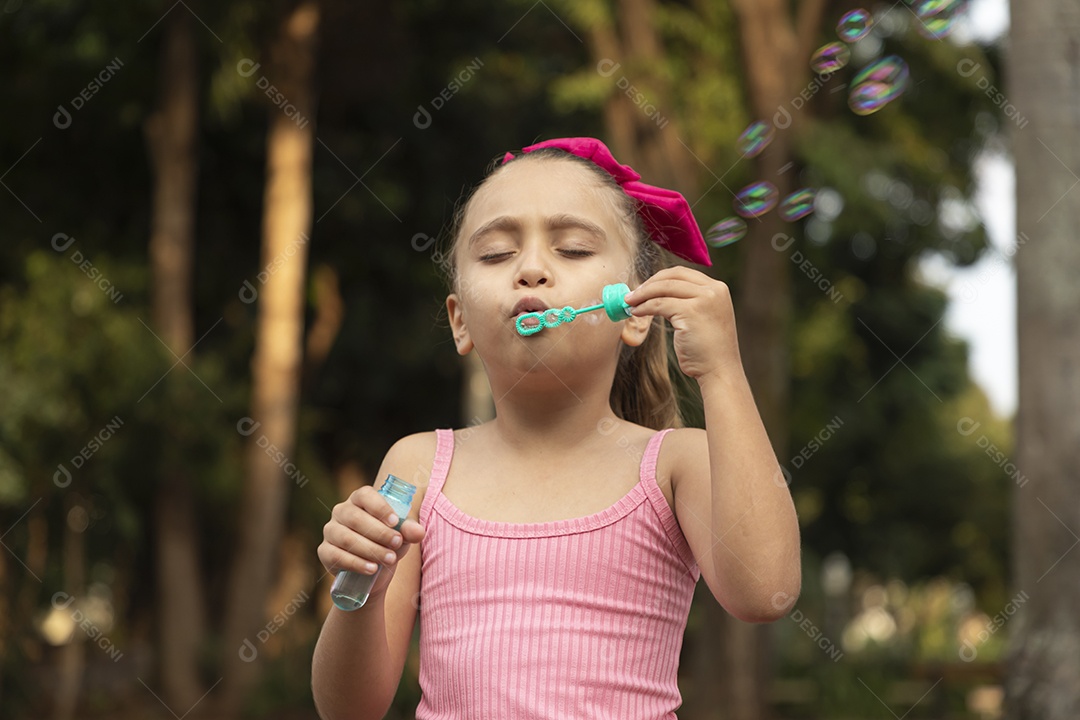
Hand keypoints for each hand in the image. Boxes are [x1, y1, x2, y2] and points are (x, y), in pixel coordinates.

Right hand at [318, 485, 425, 600]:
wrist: (374, 571)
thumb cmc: (388, 542)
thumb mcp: (402, 535)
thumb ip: (410, 531)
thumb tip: (418, 531)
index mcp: (360, 500)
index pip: (365, 495)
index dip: (379, 507)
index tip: (395, 522)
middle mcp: (341, 511)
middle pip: (355, 518)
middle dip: (379, 532)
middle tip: (397, 543)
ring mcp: (330, 531)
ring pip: (346, 538)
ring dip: (370, 549)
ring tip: (390, 559)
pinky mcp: (325, 551)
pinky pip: (337, 556)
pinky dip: (356, 563)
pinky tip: (372, 569)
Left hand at [624, 267, 742, 381]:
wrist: (719, 370)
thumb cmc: (708, 350)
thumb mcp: (703, 317)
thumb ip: (688, 301)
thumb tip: (656, 293)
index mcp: (718, 288)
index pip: (682, 273)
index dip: (659, 278)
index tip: (644, 287)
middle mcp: (713, 290)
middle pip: (672, 276)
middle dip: (649, 283)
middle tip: (632, 294)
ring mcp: (704, 299)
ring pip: (664, 288)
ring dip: (642, 294)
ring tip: (629, 303)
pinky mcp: (691, 312)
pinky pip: (660, 304)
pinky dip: (644, 307)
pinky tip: (636, 312)